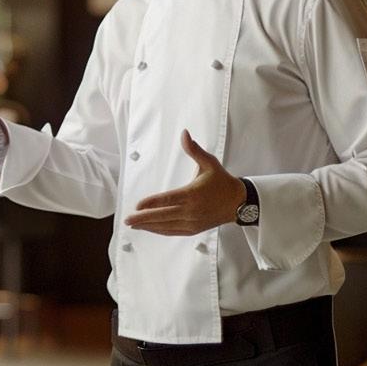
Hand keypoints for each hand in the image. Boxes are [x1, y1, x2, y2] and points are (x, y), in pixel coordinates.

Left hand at [124, 130, 245, 235]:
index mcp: (193, 194)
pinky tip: (150, 229)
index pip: (168, 200)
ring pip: (167, 226)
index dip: (152, 203)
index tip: (138, 205)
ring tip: (134, 225)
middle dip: (144, 218)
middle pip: (164, 216)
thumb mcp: (209, 163)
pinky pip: (174, 231)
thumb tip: (184, 133)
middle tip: (128, 219)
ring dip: (149, 226)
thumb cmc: (222, 181)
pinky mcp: (194, 229)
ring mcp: (193, 222)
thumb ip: (194, 150)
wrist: (239, 202)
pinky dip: (161, 231)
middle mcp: (192, 210)